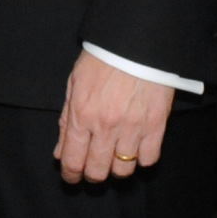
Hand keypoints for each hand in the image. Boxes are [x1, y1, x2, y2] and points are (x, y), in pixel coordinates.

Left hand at [55, 50, 175, 183]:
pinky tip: (137, 148)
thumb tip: (60, 152)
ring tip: (116, 157)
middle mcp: (105, 126)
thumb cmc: (103, 58)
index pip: (72, 160)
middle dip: (92, 176)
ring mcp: (132, 127)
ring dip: (117, 168)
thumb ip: (66, 121)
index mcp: (81, 115)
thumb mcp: (75, 84)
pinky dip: (142, 159)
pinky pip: (149, 158)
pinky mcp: (156, 124)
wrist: (136, 40)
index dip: (70, 175)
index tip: (72, 177)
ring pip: (123, 169)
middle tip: (94, 169)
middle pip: (98, 172)